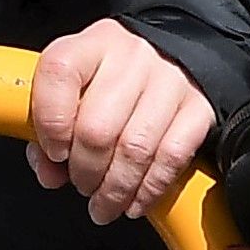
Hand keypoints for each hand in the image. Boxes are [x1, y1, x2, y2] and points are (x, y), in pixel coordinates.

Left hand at [28, 19, 215, 224]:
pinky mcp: (201, 105)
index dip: (50, 122)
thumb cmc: (112, 81)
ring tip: (104, 204)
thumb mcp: (73, 89)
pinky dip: (150, 187)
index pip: (59, 73)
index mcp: (94, 45)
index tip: (53, 152)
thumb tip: (51, 173)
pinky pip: (172, 156)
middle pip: (97, 127)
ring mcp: (173, 79)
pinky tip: (136, 202)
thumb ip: (48, 130)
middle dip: (84, 171)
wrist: (175, 57)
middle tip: (82, 186)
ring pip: (135, 148)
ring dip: (115, 188)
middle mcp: (134, 56)